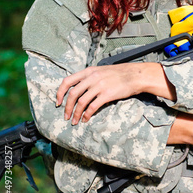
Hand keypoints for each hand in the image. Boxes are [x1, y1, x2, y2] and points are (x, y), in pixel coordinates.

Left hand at [56, 62, 175, 124]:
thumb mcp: (101, 71)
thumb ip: (89, 78)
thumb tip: (79, 89)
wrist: (135, 75)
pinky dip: (87, 114)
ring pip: (81, 102)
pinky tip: (86, 119)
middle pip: (72, 94)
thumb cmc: (119, 74)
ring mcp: (99, 86)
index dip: (60, 93)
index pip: (67, 81)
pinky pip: (92, 107)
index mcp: (88, 71)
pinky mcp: (107, 94)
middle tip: (66, 116)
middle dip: (67, 107)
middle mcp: (92, 78)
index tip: (58, 102)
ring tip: (74, 121)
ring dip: (76, 113)